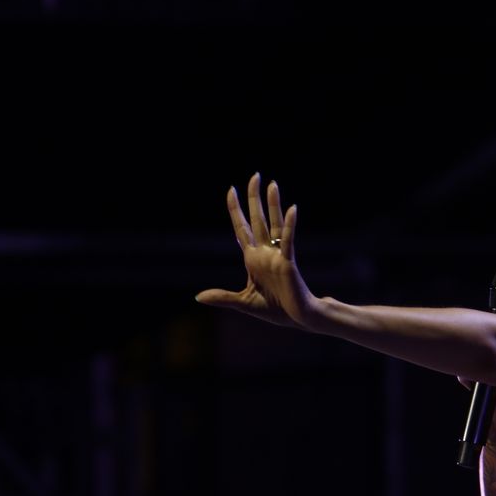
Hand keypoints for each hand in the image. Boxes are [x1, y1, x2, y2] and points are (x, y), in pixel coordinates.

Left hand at [193, 173, 316, 327]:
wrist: (296, 319)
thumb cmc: (274, 310)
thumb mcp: (243, 302)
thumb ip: (222, 297)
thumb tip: (198, 297)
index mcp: (252, 259)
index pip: (241, 228)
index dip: (235, 210)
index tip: (231, 190)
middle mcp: (264, 252)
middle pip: (257, 219)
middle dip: (254, 198)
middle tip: (255, 175)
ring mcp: (277, 254)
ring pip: (273, 224)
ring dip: (273, 205)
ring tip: (272, 184)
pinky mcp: (288, 261)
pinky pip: (288, 240)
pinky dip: (289, 225)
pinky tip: (292, 209)